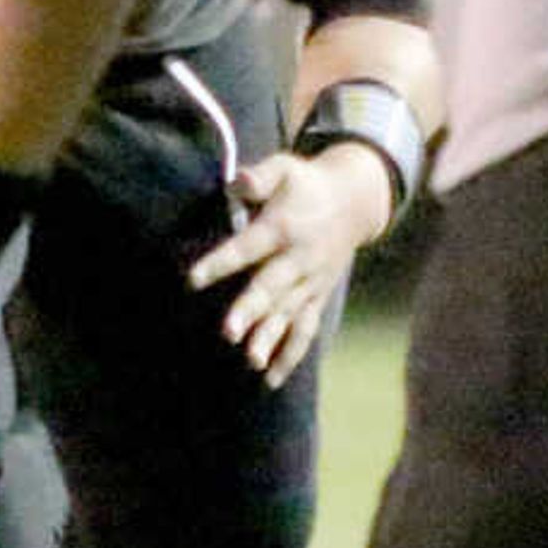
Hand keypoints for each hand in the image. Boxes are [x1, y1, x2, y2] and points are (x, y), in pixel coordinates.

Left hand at [186, 147, 390, 382]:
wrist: (355, 200)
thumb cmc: (306, 182)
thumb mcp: (285, 168)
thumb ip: (259, 178)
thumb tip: (235, 184)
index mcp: (283, 227)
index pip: (248, 247)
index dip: (220, 262)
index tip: (192, 278)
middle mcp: (298, 259)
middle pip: (271, 288)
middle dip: (250, 311)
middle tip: (228, 333)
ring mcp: (310, 282)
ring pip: (289, 315)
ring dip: (271, 339)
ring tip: (251, 362)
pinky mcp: (317, 296)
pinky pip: (305, 329)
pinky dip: (290, 355)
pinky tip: (270, 379)